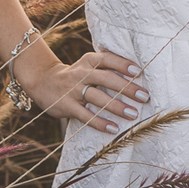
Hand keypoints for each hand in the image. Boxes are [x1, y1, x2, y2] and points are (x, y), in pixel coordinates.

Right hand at [15, 42, 149, 133]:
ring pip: (97, 97)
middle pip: (106, 79)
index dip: (123, 64)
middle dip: (127, 88)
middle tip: (144, 96)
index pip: (108, 59)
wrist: (44, 81)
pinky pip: (85, 115)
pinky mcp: (67, 106)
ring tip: (133, 114)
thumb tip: (138, 78)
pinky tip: (113, 128)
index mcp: (89, 60)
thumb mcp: (88, 65)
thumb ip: (107, 68)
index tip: (139, 72)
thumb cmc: (77, 75)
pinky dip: (100, 122)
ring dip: (116, 106)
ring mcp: (73, 90)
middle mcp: (81, 73)